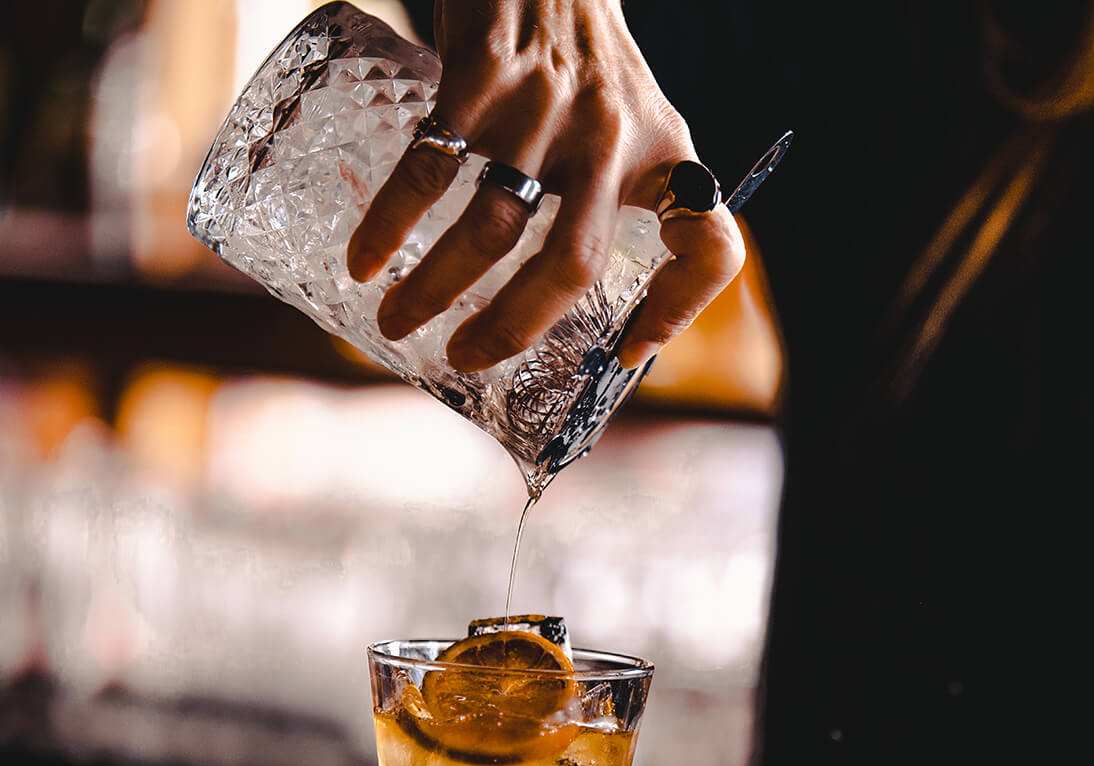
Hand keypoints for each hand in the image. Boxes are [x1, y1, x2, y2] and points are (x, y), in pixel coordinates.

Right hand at [346, 0, 744, 371]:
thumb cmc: (588, 59)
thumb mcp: (638, 123)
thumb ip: (621, 194)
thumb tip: (565, 293)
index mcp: (665, 158)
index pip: (709, 245)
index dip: (679, 309)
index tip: (628, 351)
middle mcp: (612, 141)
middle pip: (570, 265)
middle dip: (511, 328)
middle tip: (468, 359)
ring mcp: (546, 111)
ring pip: (490, 229)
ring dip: (436, 289)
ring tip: (397, 322)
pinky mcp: (482, 80)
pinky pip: (431, 170)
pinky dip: (390, 224)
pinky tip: (365, 258)